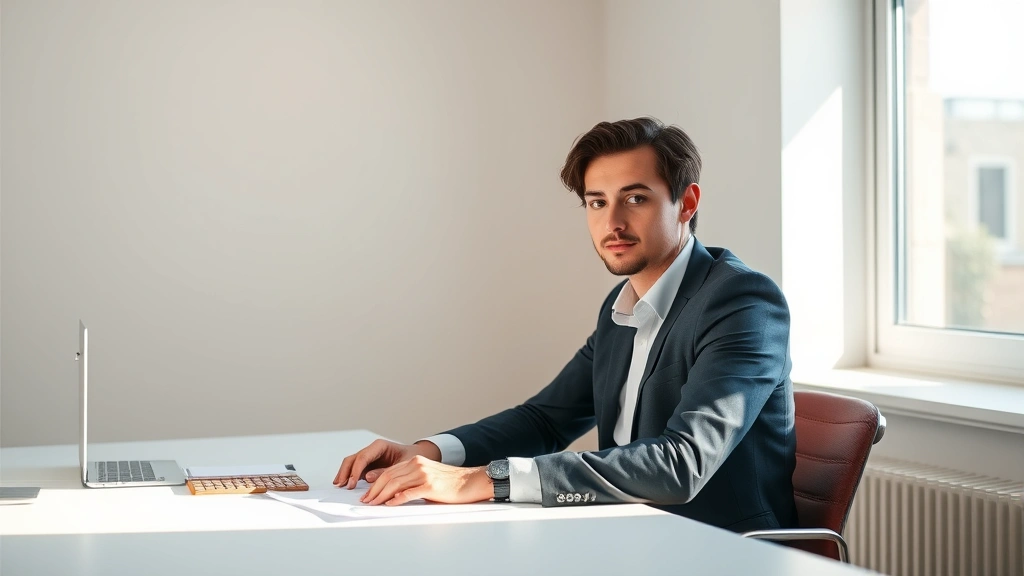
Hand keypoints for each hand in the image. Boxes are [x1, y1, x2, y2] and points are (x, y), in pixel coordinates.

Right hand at [333, 439, 440, 489]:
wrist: (417, 457)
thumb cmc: (412, 459)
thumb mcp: (403, 465)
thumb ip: (385, 471)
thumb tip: (367, 477)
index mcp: (380, 446)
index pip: (363, 457)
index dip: (356, 470)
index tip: (352, 482)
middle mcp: (372, 450)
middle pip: (353, 458)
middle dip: (345, 471)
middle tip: (341, 484)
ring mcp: (369, 458)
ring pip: (351, 463)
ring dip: (344, 473)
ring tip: (339, 485)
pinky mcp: (368, 466)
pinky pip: (355, 469)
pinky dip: (349, 476)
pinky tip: (345, 484)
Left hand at [359, 456, 492, 505]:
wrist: (471, 482)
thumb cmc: (451, 483)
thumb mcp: (428, 477)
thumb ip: (411, 481)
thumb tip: (393, 494)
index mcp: (416, 461)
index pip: (389, 472)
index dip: (375, 483)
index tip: (367, 494)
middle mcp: (418, 465)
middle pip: (389, 477)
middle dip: (374, 490)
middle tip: (366, 501)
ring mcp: (424, 474)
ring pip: (395, 484)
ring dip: (381, 496)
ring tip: (373, 504)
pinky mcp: (430, 486)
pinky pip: (408, 493)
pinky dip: (396, 499)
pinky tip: (390, 504)